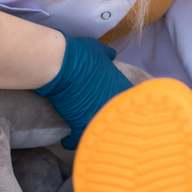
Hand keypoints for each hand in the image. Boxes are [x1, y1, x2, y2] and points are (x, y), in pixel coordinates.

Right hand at [33, 32, 132, 149]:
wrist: (62, 65)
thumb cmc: (81, 54)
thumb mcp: (99, 50)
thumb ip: (108, 54)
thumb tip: (112, 54)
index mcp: (122, 89)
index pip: (129, 104)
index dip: (120, 107)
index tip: (112, 109)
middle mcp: (115, 107)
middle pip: (117, 123)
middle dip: (109, 123)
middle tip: (98, 123)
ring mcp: (99, 118)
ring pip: (100, 134)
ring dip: (92, 133)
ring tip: (85, 133)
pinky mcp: (81, 126)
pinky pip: (79, 141)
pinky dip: (72, 142)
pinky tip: (68, 140)